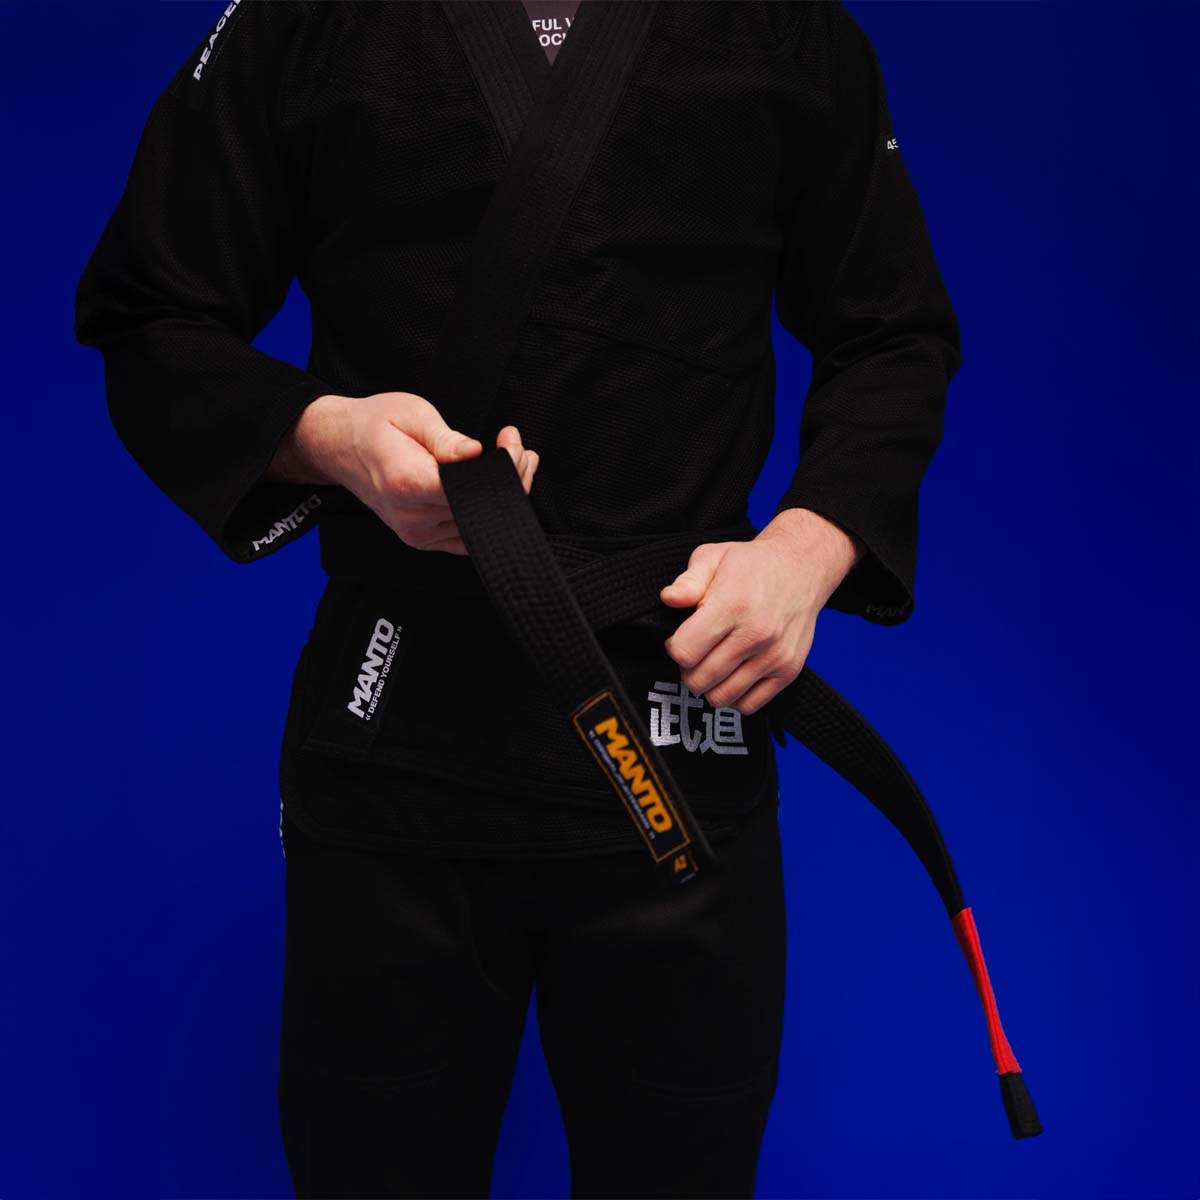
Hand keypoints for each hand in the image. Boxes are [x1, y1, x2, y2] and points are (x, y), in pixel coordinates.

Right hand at [273, 391, 538, 554]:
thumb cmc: (375, 425)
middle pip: (481, 510)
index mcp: (407, 484)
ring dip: (506, 494)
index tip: (510, 441)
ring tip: (518, 458)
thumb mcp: (411, 415)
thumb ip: (446, 440)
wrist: (340, 447)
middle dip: (512, 477)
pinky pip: (468, 537)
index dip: (501, 468)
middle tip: (517, 445)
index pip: (471, 489)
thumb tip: (477, 453)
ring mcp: (418, 535)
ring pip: (480, 525)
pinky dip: (489, 514)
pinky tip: (500, 485)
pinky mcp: (425, 540)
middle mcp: (413, 518)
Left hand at [658, 508, 862, 714]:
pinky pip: (749, 705)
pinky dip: (734, 696)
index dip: (674, 647)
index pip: (685, 652)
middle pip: (699, 679)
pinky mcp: (788, 670)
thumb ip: (687, 581)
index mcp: (733, 604)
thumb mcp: (713, 557)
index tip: (681, 638)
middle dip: (688, 669)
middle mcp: (756, 633)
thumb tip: (669, 599)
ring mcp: (775, 655)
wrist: (801, 568)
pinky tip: (731, 675)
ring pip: (721, 696)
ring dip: (709, 685)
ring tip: (712, 663)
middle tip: (695, 652)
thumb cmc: (752, 564)